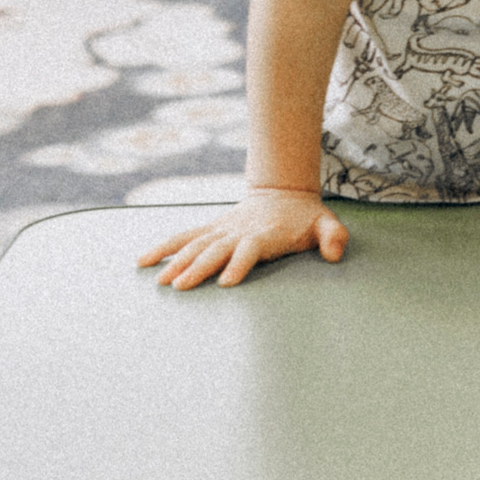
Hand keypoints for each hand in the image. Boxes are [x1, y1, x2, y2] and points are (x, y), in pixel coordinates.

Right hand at [136, 187, 347, 289]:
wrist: (282, 193)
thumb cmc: (305, 217)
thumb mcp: (326, 224)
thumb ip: (334, 237)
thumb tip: (336, 254)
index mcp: (265, 234)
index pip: (250, 249)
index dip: (240, 263)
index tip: (227, 281)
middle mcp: (238, 232)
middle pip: (216, 249)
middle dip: (199, 267)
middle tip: (181, 287)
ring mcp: (222, 230)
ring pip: (195, 244)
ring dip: (177, 261)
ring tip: (160, 281)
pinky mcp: (210, 230)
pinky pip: (183, 237)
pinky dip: (164, 247)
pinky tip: (143, 261)